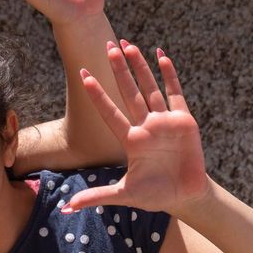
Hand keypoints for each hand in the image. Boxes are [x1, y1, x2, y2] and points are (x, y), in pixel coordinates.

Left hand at [63, 42, 209, 213]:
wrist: (185, 196)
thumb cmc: (155, 195)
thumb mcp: (124, 195)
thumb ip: (97, 196)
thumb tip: (67, 207)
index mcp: (130, 140)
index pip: (109, 112)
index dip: (97, 94)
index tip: (83, 75)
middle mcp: (145, 126)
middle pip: (129, 92)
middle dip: (119, 70)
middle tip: (108, 47)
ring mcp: (164, 121)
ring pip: (149, 88)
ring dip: (140, 66)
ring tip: (128, 45)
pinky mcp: (184, 121)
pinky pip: (175, 93)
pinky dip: (169, 75)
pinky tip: (161, 55)